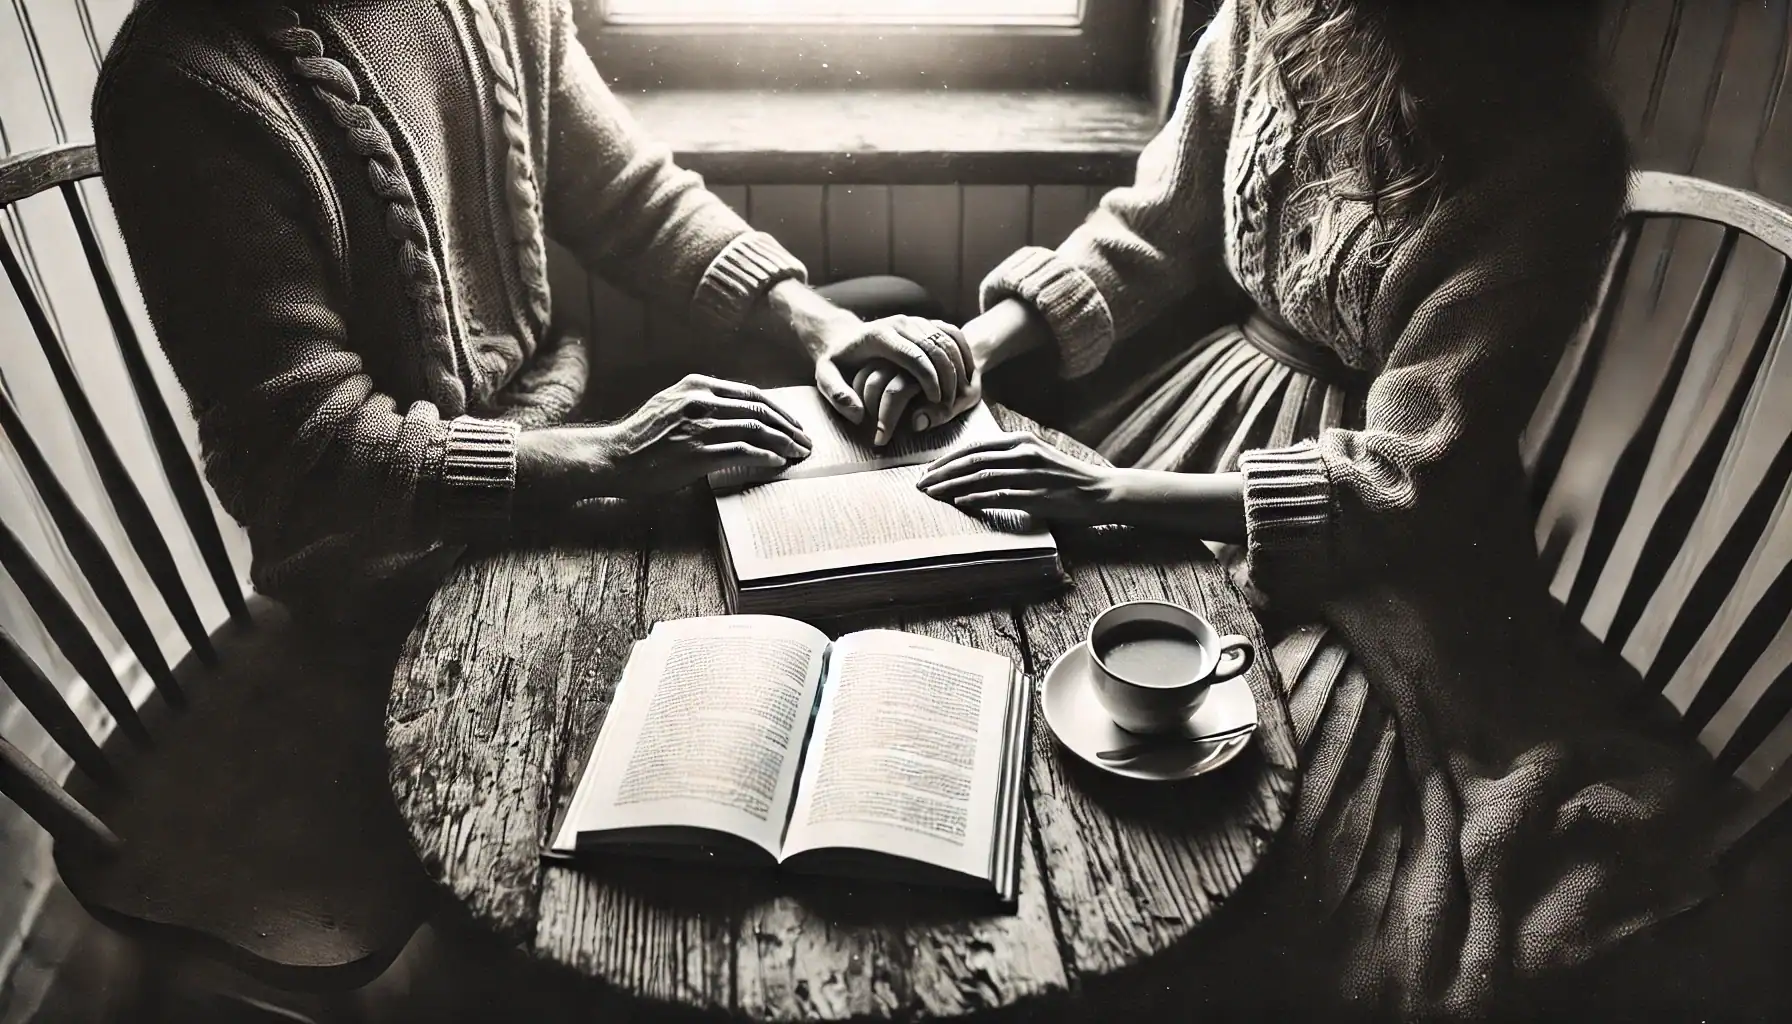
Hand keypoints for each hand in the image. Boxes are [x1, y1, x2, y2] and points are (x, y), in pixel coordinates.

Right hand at [569, 374, 810, 498]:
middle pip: (759, 411)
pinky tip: (777, 463)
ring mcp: (699, 426)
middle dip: (788, 427)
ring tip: (798, 454)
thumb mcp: (672, 404)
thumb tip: (739, 415)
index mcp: (697, 385)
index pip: (750, 394)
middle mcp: (701, 401)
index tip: (793, 424)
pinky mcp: (697, 453)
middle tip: (805, 442)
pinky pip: (742, 453)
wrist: (613, 457)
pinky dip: (764, 457)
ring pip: (756, 430)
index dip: (778, 410)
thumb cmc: (643, 436)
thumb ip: (703, 402)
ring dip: (783, 443)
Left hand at [810, 315, 974, 443]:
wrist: (844, 337)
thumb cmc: (838, 362)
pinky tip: (968, 374)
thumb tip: (858, 415)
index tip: (936, 400)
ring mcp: (915, 320)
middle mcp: (900, 323)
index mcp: (880, 335)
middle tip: (952, 402)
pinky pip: (951, 333)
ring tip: (960, 392)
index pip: (913, 354)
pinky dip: (963, 352)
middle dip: (947, 375)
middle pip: (934, 346)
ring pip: (946, 338)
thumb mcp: (825, 377)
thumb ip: (837, 395)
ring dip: (958, 365)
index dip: (928, 378)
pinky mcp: (924, 323)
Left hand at [916, 431, 1118, 522]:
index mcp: (1021, 441)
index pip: (975, 447)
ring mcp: (1030, 474)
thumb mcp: (1037, 457)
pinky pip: (1001, 496)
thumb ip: (1010, 458)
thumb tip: (976, 468)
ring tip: (932, 495)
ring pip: (981, 477)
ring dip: (953, 486)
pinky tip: (960, 503)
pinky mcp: (1037, 495)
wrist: (1101, 491)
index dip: (948, 459)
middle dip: (942, 473)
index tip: (928, 470)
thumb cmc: (1067, 477)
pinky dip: (977, 499)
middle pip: (972, 461)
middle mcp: (1023, 453)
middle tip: (921, 484)